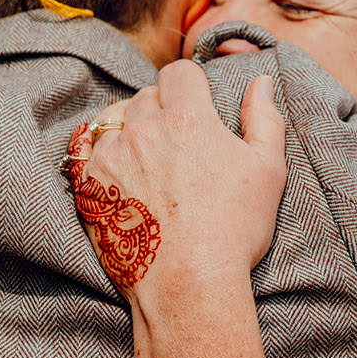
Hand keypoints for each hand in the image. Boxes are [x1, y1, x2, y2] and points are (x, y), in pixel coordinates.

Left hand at [66, 61, 285, 298]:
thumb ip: (264, 118)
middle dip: (162, 110)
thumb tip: (260, 81)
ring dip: (129, 128)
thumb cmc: (234, 229)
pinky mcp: (88, 184)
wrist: (188, 284)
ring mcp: (111, 155)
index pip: (179, 72)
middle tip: (178, 145)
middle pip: (147, 96)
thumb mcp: (268, 170)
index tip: (196, 107)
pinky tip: (123, 178)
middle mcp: (144, 127)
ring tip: (147, 157)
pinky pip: (89, 151)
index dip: (190, 86)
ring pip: (115, 119)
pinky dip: (105, 156)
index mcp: (188, 116)